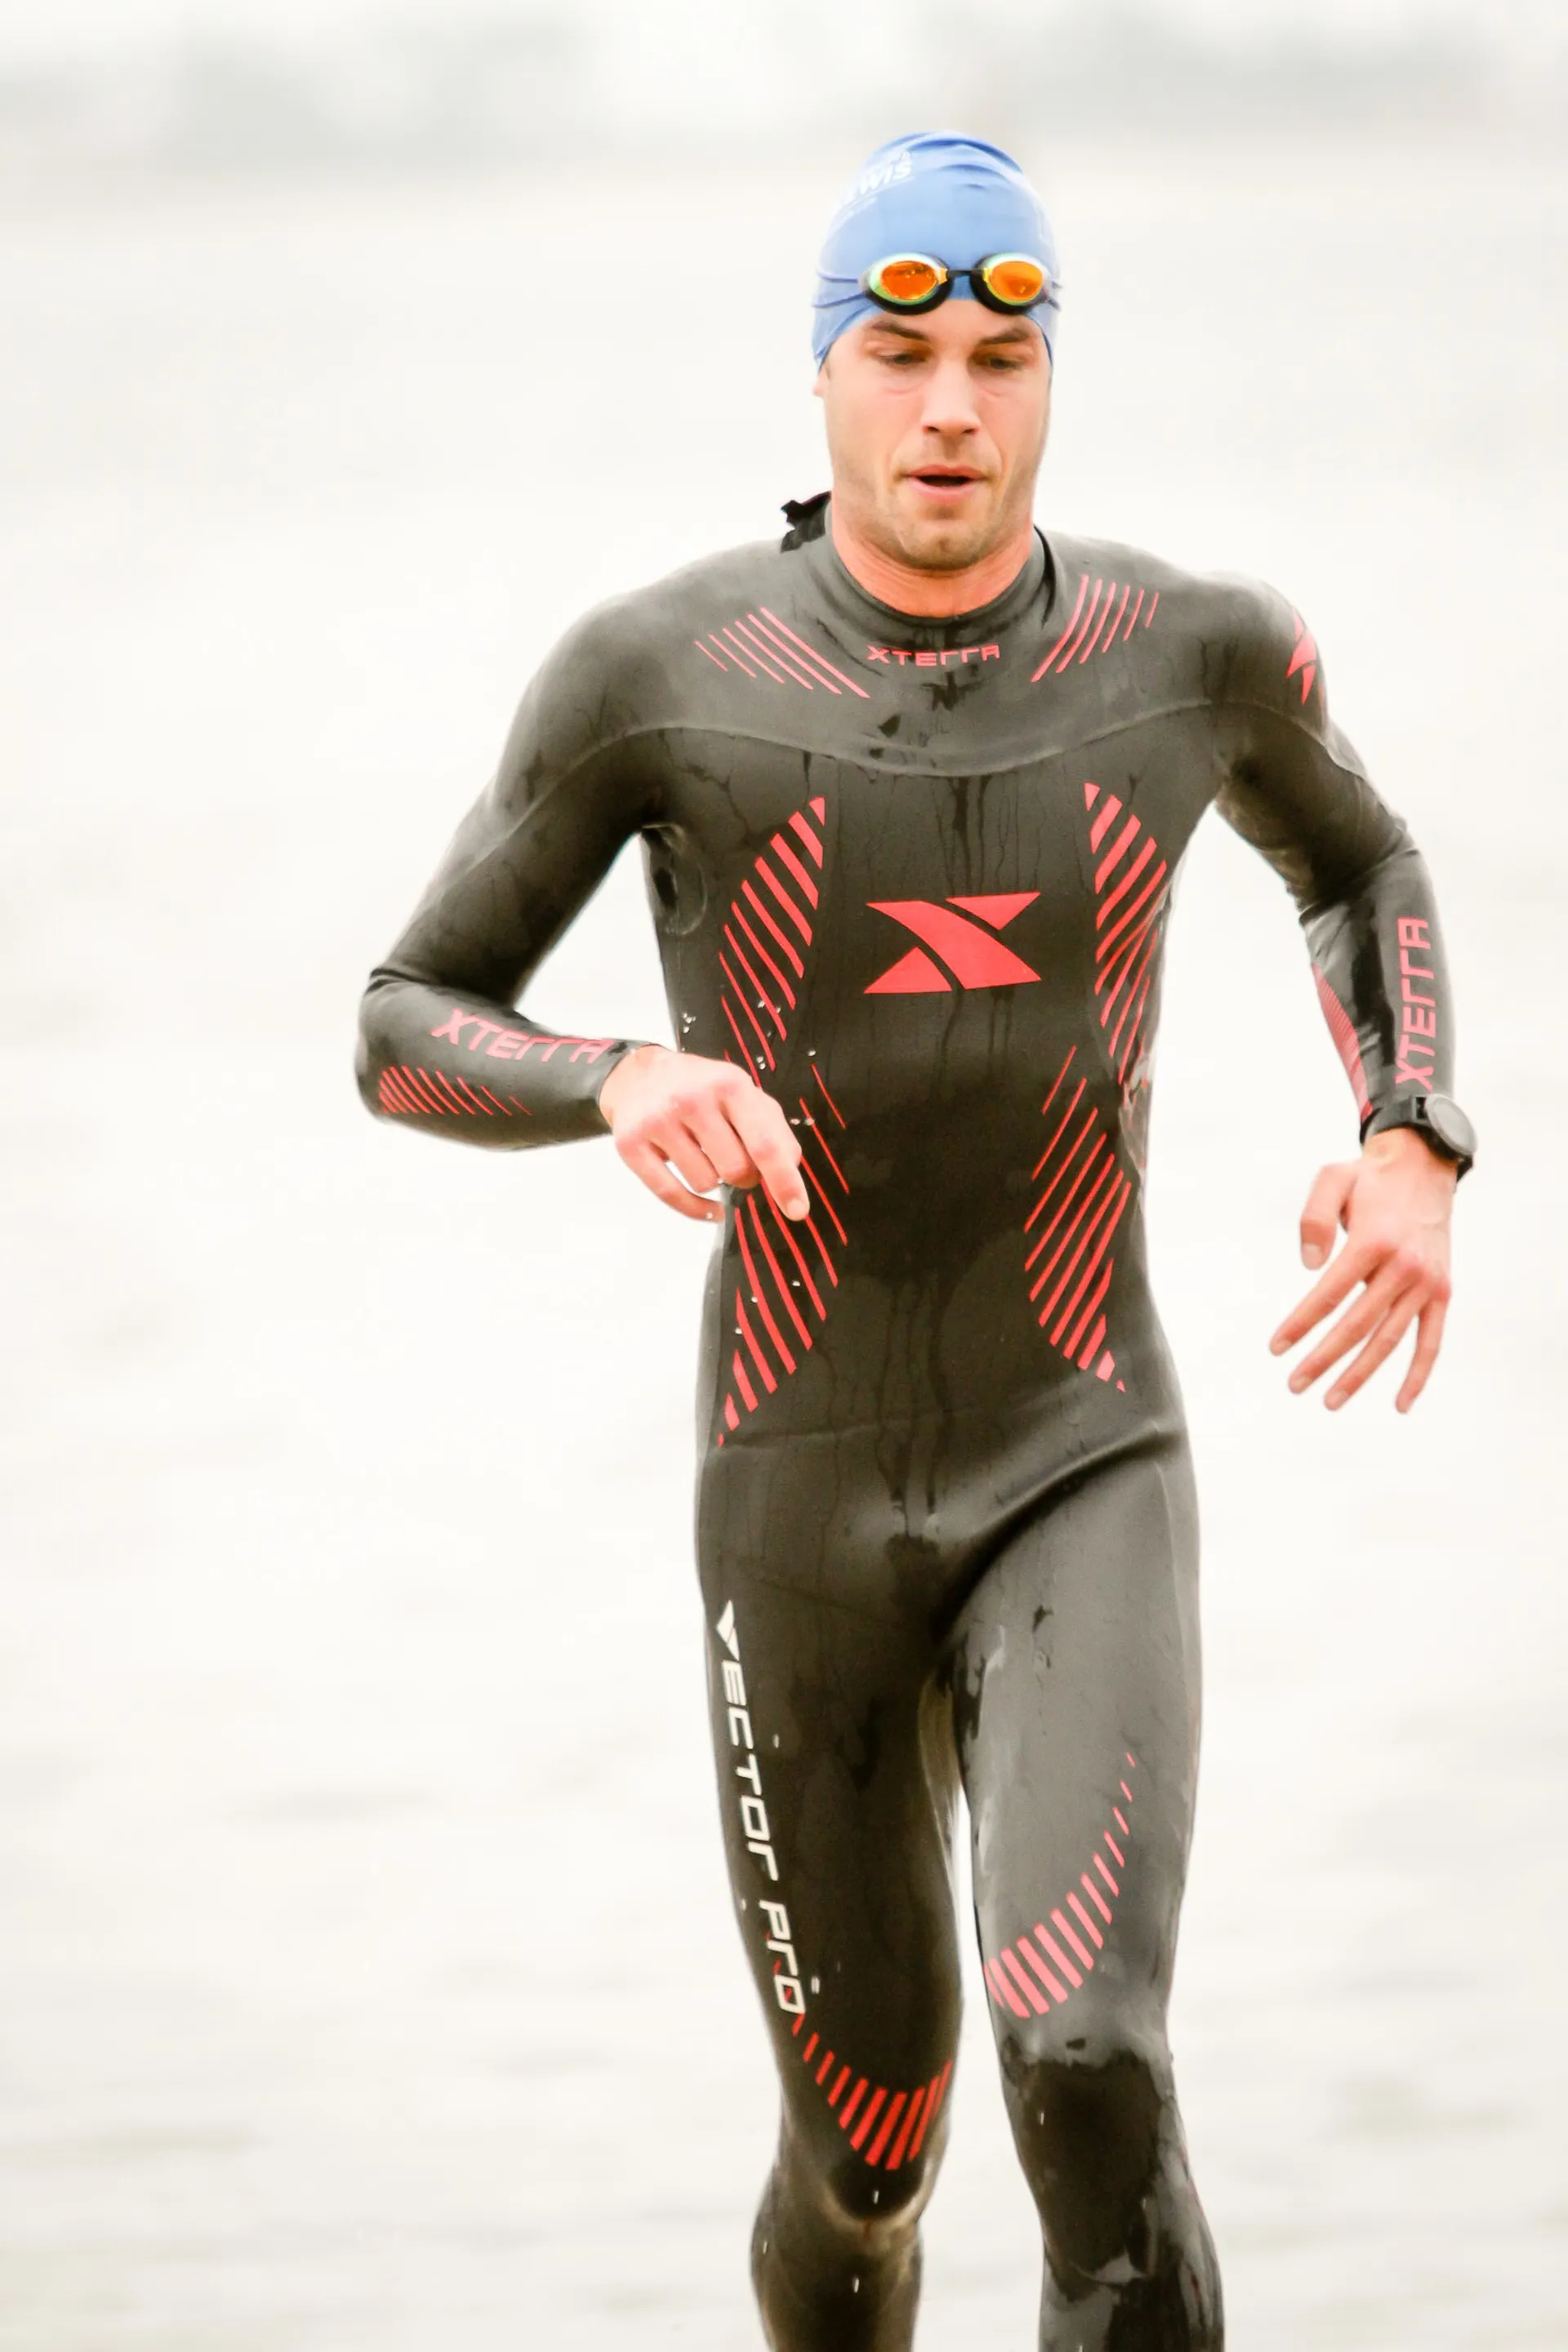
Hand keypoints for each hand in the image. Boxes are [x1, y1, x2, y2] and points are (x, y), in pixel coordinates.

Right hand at [597, 1045, 807, 1224]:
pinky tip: (709, 1207)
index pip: (764, 1143)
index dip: (785, 1181)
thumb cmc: (701, 1089)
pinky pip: (670, 1194)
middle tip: (737, 1163)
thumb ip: (773, 1129)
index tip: (797, 1210)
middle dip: (745, 1177)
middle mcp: (692, 1100)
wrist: (637, 1076)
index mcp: (729, 1085)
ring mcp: (658, 1122)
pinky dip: (696, 1209)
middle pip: (735, 1170)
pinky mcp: (631, 1145)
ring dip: (715, 1182)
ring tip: (706, 1158)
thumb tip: (789, 1169)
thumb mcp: (743, 1094)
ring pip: (705, 1183)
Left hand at [1269, 1127, 1455, 1412]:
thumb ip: (1313, 1219)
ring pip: (1389, 1340)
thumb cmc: (1369, 1180)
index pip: (1328, 1295)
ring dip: (1360, 1374)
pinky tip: (1400, 1403)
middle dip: (1323, 1359)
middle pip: (1356, 1326)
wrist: (1423, 1168)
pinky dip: (1418, 1375)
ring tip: (1330, 1400)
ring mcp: (1426, 1283)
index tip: (1276, 1347)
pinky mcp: (1442, 1292)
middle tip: (1294, 1384)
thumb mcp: (1332, 1180)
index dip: (1300, 1324)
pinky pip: (1431, 1341)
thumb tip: (1309, 1266)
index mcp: (1373, 1242)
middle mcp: (1403, 1267)